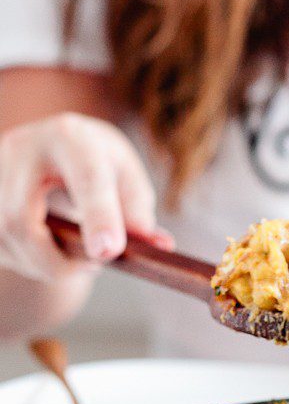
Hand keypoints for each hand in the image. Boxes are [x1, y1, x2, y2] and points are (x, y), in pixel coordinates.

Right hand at [0, 113, 171, 282]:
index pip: (85, 178)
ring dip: (44, 264)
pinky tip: (46, 249)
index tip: (110, 253)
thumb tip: (158, 246)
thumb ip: (138, 210)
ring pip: (7, 240)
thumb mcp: (124, 174)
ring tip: (75, 255)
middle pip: (22, 220)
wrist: (51, 144)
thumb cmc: (96, 162)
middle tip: (94, 267)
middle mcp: (20, 148)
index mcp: (69, 136)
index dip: (98, 217)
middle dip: (58, 260)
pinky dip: (27, 261)